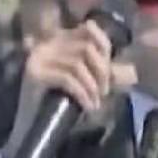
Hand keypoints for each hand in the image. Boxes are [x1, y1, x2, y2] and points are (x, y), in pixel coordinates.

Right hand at [9, 18, 116, 157]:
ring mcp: (38, 58)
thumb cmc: (57, 103)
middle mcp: (46, 44)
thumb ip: (98, 71)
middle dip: (101, 71)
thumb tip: (127, 71)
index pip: (86, 31)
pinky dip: (82, 94)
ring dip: (92, 86)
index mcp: (57, 39)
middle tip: (103, 93)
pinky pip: (67, 79)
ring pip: (77, 64)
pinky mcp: (33, 74)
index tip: (110, 72)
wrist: (30, 126)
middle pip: (85, 47)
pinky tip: (87, 106)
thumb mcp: (81, 82)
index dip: (104, 46)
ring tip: (95, 102)